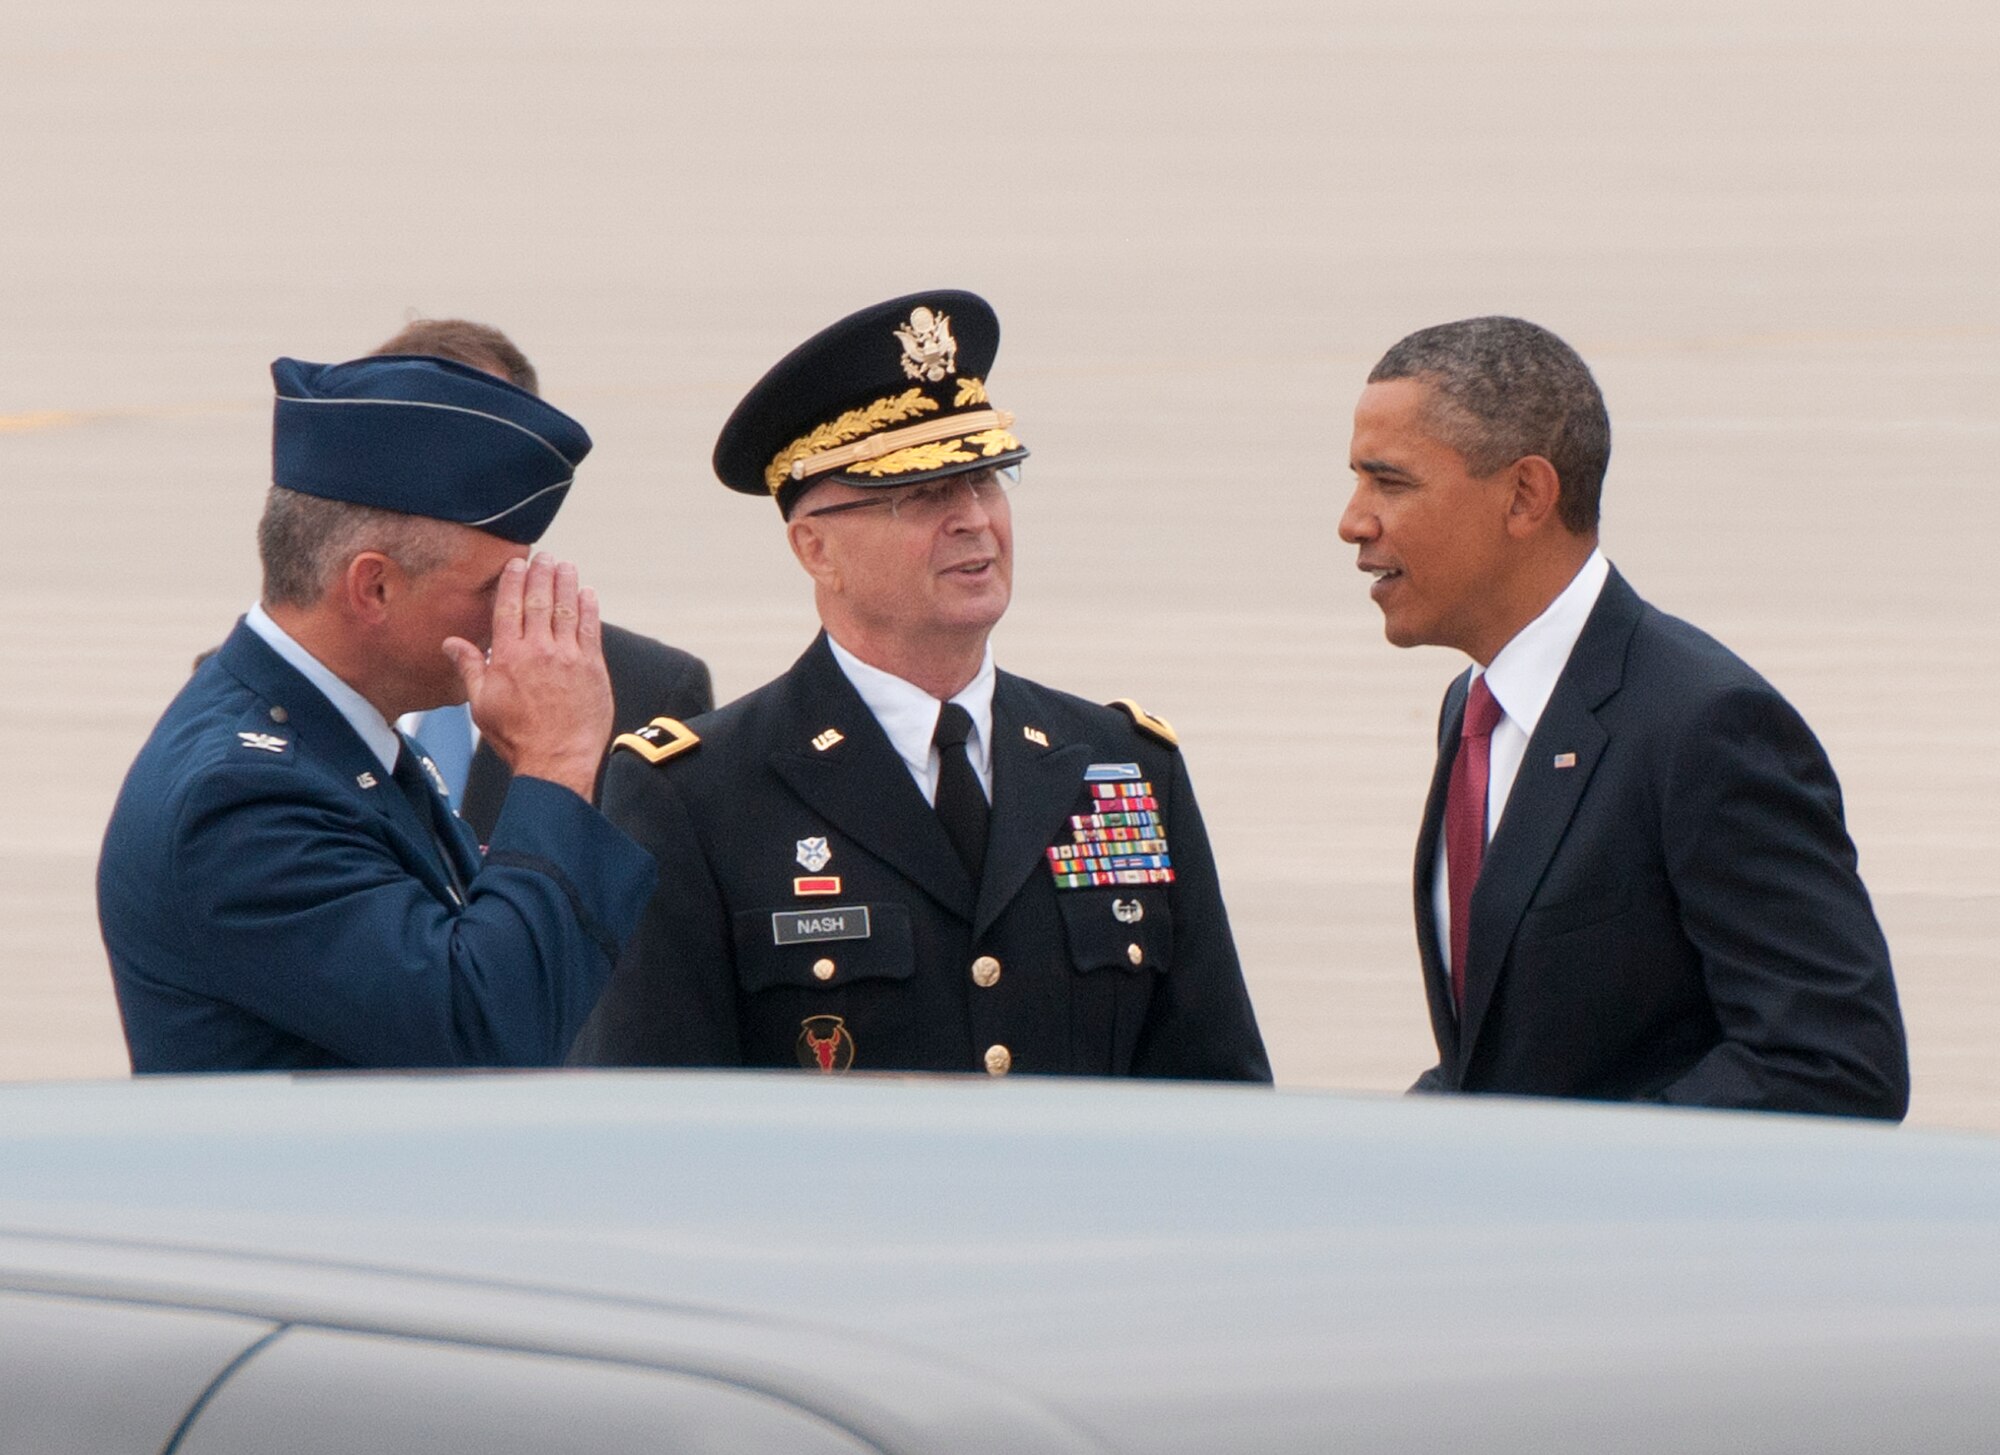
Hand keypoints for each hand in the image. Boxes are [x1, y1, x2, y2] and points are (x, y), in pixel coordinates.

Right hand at [443, 553, 614, 800]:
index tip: (517, 564)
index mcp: (508, 657)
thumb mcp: (481, 704)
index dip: (513, 582)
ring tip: (565, 565)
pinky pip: (590, 629)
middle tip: (544, 556)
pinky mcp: (592, 668)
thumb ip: (469, 668)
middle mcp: (538, 651)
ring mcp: (568, 657)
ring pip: (566, 609)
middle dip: (541, 574)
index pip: (509, 608)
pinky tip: (587, 594)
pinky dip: (589, 608)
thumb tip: (451, 643)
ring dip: (566, 583)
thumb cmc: (517, 737)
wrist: (556, 761)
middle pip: (539, 601)